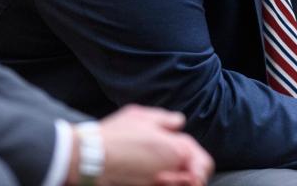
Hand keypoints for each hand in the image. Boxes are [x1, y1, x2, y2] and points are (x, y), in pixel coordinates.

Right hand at [68, 104, 213, 185]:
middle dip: (191, 172)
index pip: (202, 161)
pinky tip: (156, 177)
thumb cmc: (117, 135)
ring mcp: (159, 182)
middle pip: (195, 177)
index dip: (197, 160)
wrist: (94, 156)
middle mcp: (173, 169)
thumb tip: (179, 123)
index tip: (190, 159)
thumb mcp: (144, 116)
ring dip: (178, 179)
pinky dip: (165, 182)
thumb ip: (166, 119)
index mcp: (178, 149)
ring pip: (180, 184)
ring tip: (166, 172)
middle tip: (183, 169)